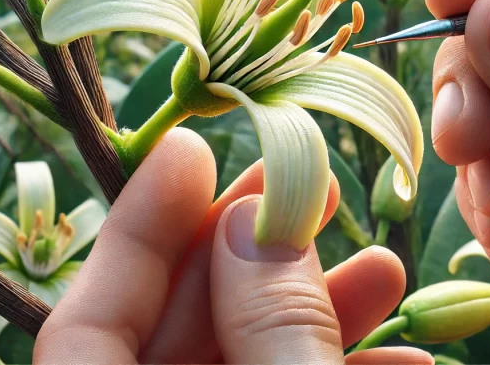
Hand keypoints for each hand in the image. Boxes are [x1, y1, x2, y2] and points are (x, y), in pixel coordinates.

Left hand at [34, 128, 432, 363]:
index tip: (192, 146)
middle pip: (176, 329)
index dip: (138, 226)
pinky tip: (400, 356)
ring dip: (314, 315)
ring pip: (240, 364)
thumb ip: (275, 332)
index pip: (89, 320)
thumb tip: (256, 225)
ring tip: (383, 267)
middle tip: (318, 189)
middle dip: (254, 257)